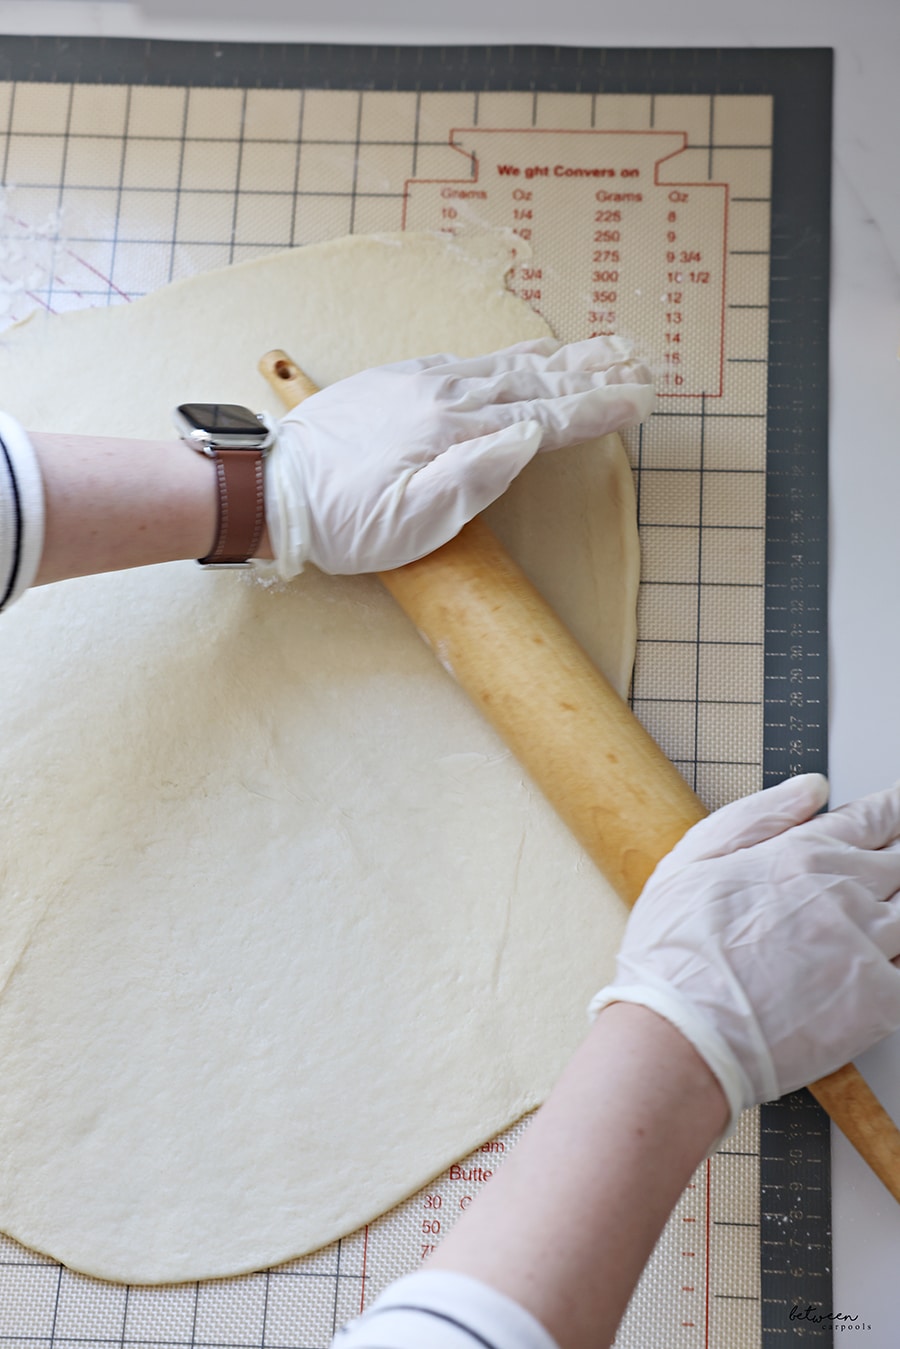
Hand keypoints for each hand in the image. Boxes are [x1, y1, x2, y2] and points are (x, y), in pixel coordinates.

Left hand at [261, 336, 653, 576]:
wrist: (270, 490)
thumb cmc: (343, 522)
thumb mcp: (413, 522)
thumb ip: (475, 478)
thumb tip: (529, 437)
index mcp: (453, 431)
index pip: (544, 415)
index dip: (596, 408)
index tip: (640, 398)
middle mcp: (442, 395)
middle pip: (533, 379)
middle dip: (592, 371)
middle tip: (638, 359)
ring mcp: (418, 381)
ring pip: (504, 364)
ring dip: (558, 357)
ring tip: (599, 347)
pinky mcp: (395, 380)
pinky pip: (469, 359)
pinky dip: (509, 356)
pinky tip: (524, 354)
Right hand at [591, 775, 899, 1127]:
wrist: (679, 1034)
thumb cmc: (674, 954)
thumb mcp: (693, 858)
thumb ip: (758, 816)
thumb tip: (812, 789)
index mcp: (802, 854)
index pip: (872, 819)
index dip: (893, 812)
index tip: (898, 811)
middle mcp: (844, 892)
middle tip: (893, 864)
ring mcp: (867, 945)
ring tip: (877, 914)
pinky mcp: (881, 1002)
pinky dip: (899, 961)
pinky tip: (881, 963)